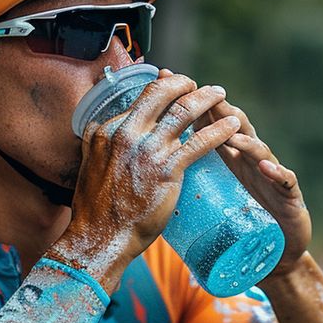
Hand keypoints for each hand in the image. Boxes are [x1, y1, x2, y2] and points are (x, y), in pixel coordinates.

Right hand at [54, 73, 238, 277]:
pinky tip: (232, 127)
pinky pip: (200, 142)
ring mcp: (147, 150)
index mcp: (107, 131)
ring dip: (206, 99)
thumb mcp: (91, 166)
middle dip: (185, 84)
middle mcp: (126, 134)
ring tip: (220, 95)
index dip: (163, 88)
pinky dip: (219, 131)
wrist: (100, 238)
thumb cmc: (97, 210)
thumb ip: (102, 147)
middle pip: (162, 94)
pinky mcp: (166, 170)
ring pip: (183, 112)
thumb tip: (110, 138)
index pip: (141, 98)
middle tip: (199, 85)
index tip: (177, 88)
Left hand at [185, 72, 311, 275]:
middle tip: (205, 97)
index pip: (209, 121)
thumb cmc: (243, 215)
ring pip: (260, 150)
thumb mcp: (216, 188)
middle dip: (221, 110)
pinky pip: (285, 180)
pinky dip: (276, 172)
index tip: (168, 80)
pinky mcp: (289, 194)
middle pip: (236, 127)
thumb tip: (149, 158)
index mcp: (229, 154)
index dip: (190, 101)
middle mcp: (251, 158)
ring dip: (246, 139)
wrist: (275, 249)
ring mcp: (271, 173)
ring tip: (231, 132)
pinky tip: (265, 168)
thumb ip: (192, 168)